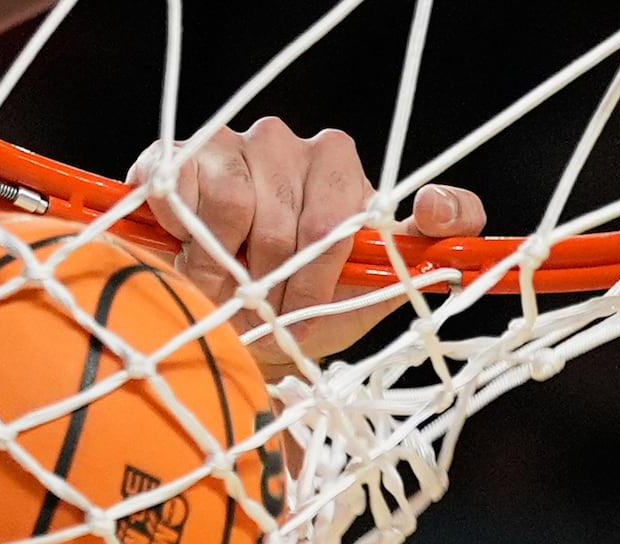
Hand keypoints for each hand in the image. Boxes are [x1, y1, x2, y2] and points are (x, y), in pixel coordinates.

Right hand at [134, 121, 485, 372]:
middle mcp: (286, 143)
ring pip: (235, 209)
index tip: (308, 311)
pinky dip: (185, 241)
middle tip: (265, 318)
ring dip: (225, 274)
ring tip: (224, 296)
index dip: (321, 275)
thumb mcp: (373, 281)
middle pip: (286, 225)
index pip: (340, 213)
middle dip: (275, 289)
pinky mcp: (177, 156)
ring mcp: (231, 144)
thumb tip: (442, 210)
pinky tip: (187, 255)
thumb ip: (423, 244)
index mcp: (336, 166)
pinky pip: (183, 195)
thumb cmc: (307, 304)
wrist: (232, 324)